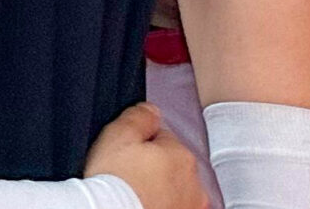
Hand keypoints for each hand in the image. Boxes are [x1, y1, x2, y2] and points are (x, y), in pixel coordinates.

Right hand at [83, 103, 204, 208]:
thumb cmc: (115, 184)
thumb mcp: (117, 135)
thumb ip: (138, 117)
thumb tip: (150, 110)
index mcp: (181, 155)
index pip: (161, 138)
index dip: (139, 144)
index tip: (125, 155)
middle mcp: (194, 183)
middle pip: (170, 164)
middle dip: (152, 167)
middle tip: (127, 175)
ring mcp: (190, 206)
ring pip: (173, 188)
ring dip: (159, 189)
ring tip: (134, 193)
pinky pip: (171, 204)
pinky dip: (160, 204)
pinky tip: (142, 203)